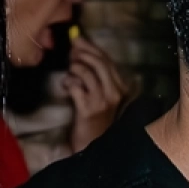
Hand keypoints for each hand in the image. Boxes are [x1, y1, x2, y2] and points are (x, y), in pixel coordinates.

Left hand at [65, 36, 127, 151]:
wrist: (93, 147)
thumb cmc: (96, 121)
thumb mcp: (102, 97)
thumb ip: (96, 77)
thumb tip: (80, 52)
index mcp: (121, 88)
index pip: (108, 60)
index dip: (91, 47)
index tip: (77, 40)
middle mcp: (115, 93)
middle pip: (98, 62)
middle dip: (82, 52)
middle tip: (70, 52)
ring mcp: (102, 101)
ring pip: (87, 71)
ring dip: (74, 67)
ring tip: (69, 72)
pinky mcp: (88, 109)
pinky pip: (76, 86)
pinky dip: (68, 82)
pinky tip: (66, 86)